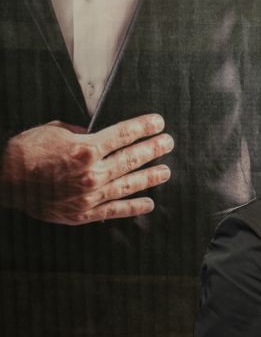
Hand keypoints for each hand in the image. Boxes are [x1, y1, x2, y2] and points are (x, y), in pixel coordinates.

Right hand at [0, 114, 172, 224]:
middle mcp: (92, 173)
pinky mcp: (84, 213)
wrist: (4, 179)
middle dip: (153, 149)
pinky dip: (133, 207)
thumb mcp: (52, 131)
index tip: (159, 123)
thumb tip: (95, 134)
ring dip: (150, 177)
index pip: (123, 135)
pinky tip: (149, 203)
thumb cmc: (25, 153)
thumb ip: (78, 133)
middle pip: (131, 159)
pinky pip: (115, 210)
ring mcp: (90, 195)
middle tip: (168, 143)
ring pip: (128, 184)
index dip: (144, 128)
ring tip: (166, 171)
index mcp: (85, 149)